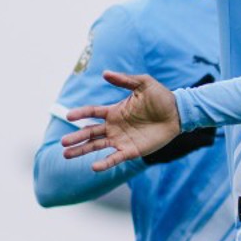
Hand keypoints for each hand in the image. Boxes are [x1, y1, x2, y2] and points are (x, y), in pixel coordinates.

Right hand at [62, 71, 182, 168]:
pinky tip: (94, 167)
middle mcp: (114, 127)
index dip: (80, 114)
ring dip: (82, 151)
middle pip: (90, 133)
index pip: (92, 113)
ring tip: (67, 155)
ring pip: (97, 146)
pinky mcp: (131, 151)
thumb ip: (124, 80)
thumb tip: (105, 73)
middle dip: (76, 138)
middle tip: (63, 143)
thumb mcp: (143, 84)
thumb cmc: (161, 97)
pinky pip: (115, 158)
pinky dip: (105, 162)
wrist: (178, 114)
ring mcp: (121, 139)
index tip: (69, 116)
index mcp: (114, 111)